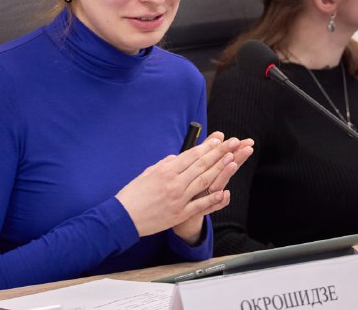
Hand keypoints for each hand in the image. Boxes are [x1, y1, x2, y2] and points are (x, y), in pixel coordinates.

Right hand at [115, 132, 253, 242]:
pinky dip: (213, 198)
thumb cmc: (133, 194)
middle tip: (233, 144)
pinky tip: (224, 191)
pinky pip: (200, 205)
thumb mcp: (148, 173)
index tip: (219, 139)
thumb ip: (165, 164)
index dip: (207, 146)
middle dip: (219, 153)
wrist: (124, 217)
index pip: (191, 155)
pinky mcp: (180, 214)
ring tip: (233, 160)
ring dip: (220, 170)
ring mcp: (178, 199)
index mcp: (165, 170)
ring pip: (204, 181)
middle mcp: (174, 182)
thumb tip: (179, 157)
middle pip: (201, 165)